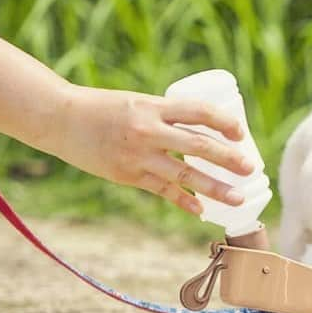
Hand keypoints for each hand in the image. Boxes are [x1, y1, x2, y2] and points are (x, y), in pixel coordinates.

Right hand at [51, 84, 253, 214]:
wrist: (61, 120)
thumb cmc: (103, 108)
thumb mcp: (138, 103)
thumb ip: (165, 117)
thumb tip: (198, 134)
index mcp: (154, 106)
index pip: (200, 112)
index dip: (224, 122)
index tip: (241, 132)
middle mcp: (149, 130)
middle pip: (199, 145)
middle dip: (229, 158)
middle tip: (250, 168)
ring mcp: (139, 155)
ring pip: (185, 174)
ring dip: (215, 187)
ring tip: (237, 197)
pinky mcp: (128, 175)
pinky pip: (163, 191)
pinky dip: (184, 201)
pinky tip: (201, 210)